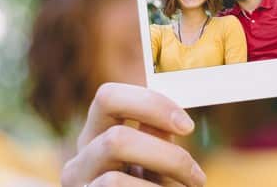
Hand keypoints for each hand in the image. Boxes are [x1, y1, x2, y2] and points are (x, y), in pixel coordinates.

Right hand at [61, 83, 205, 186]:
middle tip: (197, 176)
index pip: (107, 97)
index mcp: (95, 136)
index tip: (187, 127)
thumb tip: (175, 119)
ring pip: (114, 181)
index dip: (150, 103)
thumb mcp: (154, 163)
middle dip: (167, 157)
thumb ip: (157, 139)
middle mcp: (79, 163)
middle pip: (115, 140)